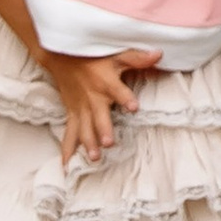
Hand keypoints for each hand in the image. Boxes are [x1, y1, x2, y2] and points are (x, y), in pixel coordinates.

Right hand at [39, 45, 158, 169]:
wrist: (60, 56)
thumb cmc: (93, 56)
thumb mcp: (116, 55)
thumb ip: (138, 58)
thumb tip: (160, 53)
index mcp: (107, 83)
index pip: (119, 91)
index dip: (126, 98)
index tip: (133, 107)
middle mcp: (94, 98)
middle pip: (99, 116)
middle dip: (104, 130)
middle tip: (109, 144)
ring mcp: (81, 108)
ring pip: (84, 128)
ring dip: (89, 143)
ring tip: (94, 158)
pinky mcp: (72, 114)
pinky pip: (69, 133)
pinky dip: (67, 150)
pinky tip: (67, 166)